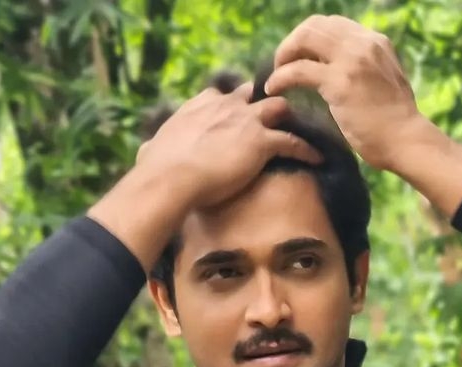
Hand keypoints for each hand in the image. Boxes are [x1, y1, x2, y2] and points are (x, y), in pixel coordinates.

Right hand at [133, 80, 323, 210]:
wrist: (172, 177)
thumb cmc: (158, 170)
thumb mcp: (152, 151)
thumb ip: (153, 148)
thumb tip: (143, 154)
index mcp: (200, 106)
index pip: (221, 96)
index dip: (233, 105)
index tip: (239, 115)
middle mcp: (225, 106)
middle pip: (254, 95)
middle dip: (266, 102)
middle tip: (278, 117)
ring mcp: (245, 121)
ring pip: (278, 108)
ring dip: (290, 117)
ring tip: (303, 129)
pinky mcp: (261, 141)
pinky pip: (292, 141)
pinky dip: (306, 149)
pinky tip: (318, 157)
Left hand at [264, 14, 427, 172]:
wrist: (407, 141)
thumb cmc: (396, 125)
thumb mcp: (384, 83)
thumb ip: (366, 70)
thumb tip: (342, 75)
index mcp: (376, 41)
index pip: (333, 25)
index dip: (310, 38)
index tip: (300, 57)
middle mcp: (364, 43)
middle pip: (315, 25)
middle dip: (293, 42)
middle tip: (282, 64)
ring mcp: (351, 60)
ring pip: (304, 39)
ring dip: (284, 54)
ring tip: (276, 74)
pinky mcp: (339, 82)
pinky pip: (298, 70)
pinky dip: (281, 77)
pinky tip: (274, 88)